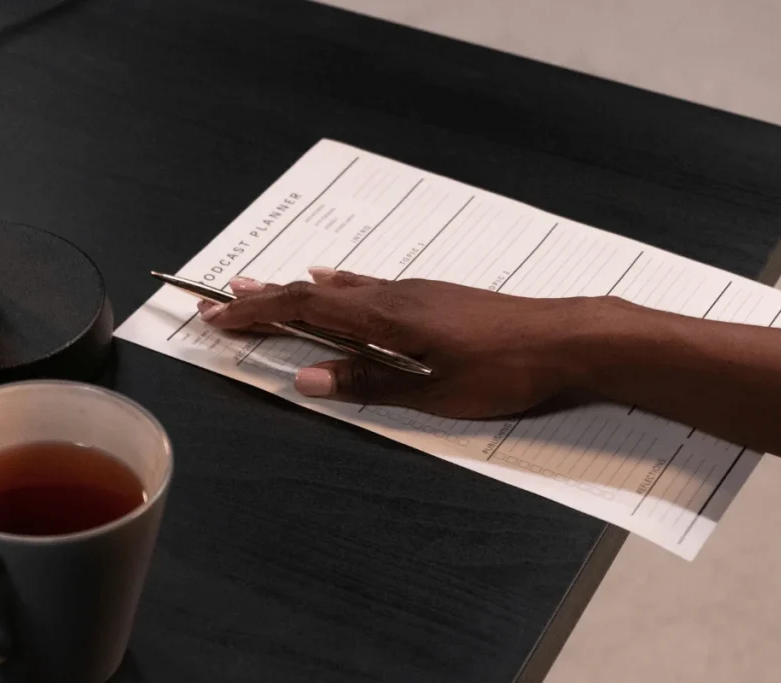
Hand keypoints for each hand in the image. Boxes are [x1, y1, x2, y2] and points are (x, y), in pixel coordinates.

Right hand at [199, 267, 601, 418]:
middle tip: (219, 298)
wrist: (564, 338)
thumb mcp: (431, 390)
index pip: (301, 310)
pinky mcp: (431, 296)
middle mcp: (390, 296)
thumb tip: (305, 379)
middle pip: (310, 292)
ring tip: (260, 285)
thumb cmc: (503, 369)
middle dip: (261, 298)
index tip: (216, 315)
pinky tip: (333, 281)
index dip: (254, 312)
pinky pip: (366, 285)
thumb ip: (365, 382)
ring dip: (293, 289)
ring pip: (336, 287)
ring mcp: (411, 292)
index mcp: (383, 318)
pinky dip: (334, 286)